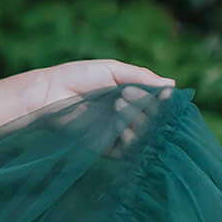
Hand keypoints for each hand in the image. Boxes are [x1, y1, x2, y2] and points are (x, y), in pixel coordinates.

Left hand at [28, 60, 176, 148]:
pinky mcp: (105, 147)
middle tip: (124, 96)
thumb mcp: (112, 70)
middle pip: (152, 119)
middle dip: (145, 108)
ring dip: (137, 123)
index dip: (160, 99)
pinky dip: (130, 142)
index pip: (157, 102)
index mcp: (131, 96)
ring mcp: (116, 132)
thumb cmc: (78, 78)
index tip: (159, 94)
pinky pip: (126, 151)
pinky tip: (122, 129)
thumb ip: (141, 77)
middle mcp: (126, 115)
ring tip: (118, 106)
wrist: (49, 95)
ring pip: (143, 135)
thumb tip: (172, 85)